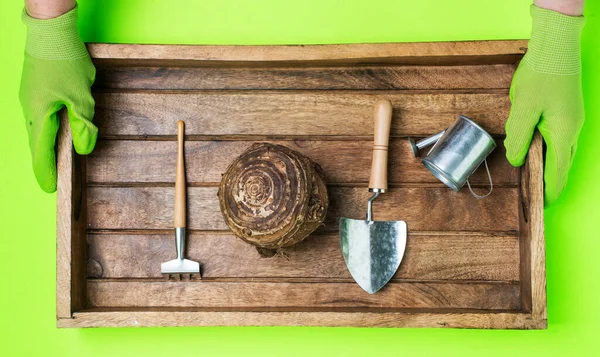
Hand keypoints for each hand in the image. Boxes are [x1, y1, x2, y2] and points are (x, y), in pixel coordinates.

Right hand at [19, 5, 96, 192]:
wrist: (51, 33)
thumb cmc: (66, 62)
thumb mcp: (82, 97)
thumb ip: (84, 125)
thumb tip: (84, 149)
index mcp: (40, 114)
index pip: (40, 151)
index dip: (46, 171)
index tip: (50, 188)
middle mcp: (30, 110)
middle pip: (37, 143)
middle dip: (45, 162)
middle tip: (54, 179)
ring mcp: (29, 100)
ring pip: (38, 130)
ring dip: (46, 146)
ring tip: (57, 160)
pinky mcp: (34, 92)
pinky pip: (39, 118)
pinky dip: (47, 131)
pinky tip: (57, 132)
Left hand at [504, 5, 584, 204]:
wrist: (556, 47)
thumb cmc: (541, 76)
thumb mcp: (523, 109)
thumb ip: (519, 138)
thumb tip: (518, 159)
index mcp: (563, 133)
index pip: (557, 172)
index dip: (549, 191)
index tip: (542, 205)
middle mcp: (572, 131)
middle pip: (562, 166)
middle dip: (550, 183)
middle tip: (536, 198)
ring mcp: (572, 122)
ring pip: (561, 153)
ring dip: (548, 167)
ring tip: (533, 179)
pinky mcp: (567, 114)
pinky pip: (559, 140)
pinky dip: (549, 151)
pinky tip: (536, 151)